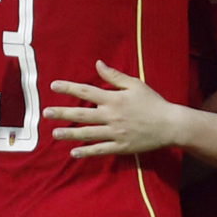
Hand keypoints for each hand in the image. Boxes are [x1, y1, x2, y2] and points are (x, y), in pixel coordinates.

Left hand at [46, 61, 184, 157]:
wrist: (170, 125)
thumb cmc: (153, 102)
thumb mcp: (135, 84)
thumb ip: (114, 76)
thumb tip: (98, 64)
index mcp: (114, 99)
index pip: (86, 91)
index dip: (68, 88)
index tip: (53, 86)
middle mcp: (111, 115)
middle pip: (81, 115)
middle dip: (62, 114)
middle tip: (45, 113)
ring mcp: (115, 132)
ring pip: (87, 133)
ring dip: (69, 134)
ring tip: (54, 134)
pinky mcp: (121, 146)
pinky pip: (100, 150)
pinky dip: (86, 152)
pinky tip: (73, 153)